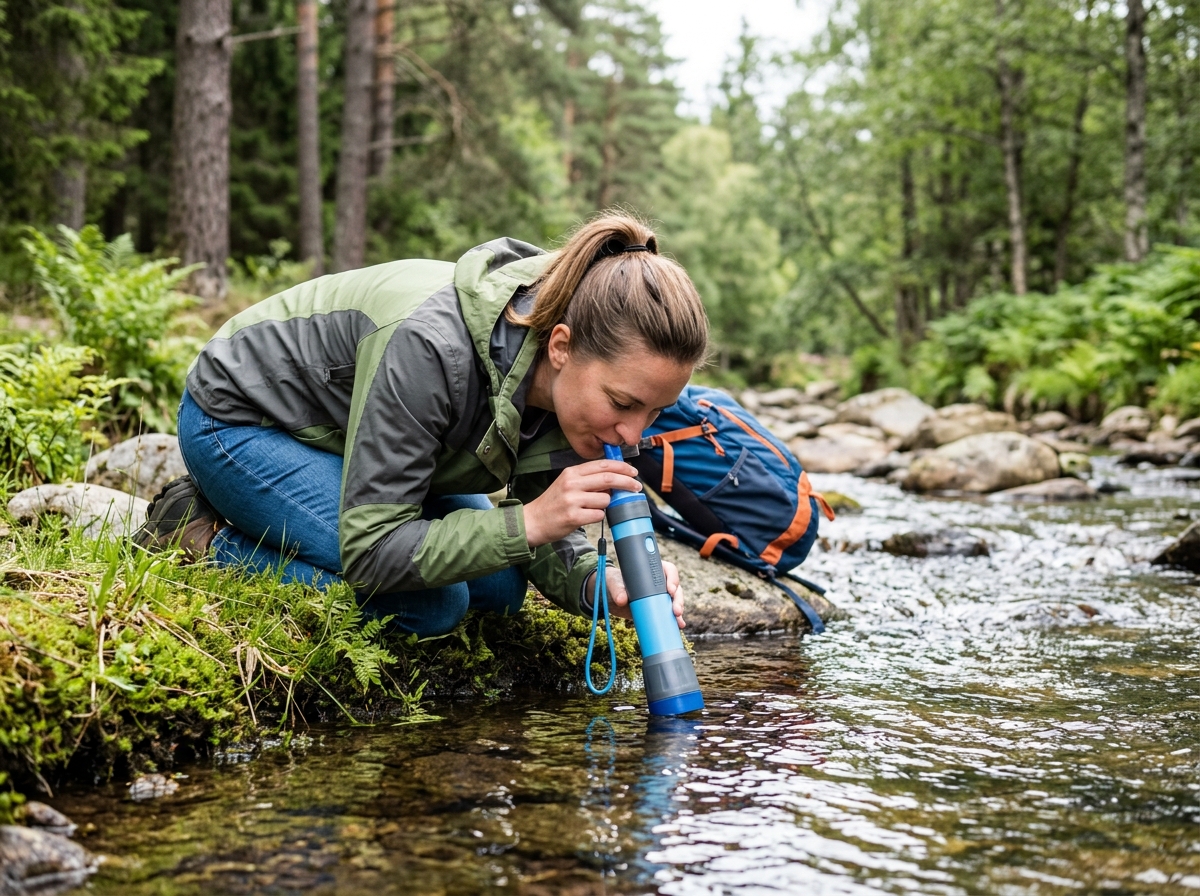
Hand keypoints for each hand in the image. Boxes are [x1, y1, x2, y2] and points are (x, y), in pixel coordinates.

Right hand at [523, 458, 640, 547]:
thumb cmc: (552, 503)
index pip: (602, 465)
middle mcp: (572, 483)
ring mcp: (572, 500)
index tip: (633, 471)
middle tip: (636, 486)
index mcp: (571, 472)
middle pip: (609, 478)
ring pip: (605, 499)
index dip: (621, 467)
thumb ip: (588, 480)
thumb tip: (614, 480)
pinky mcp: (574, 516)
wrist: (532, 521)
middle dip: (627, 482)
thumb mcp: (567, 484)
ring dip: (606, 504)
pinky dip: (598, 516)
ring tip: (592, 508)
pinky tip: (586, 517)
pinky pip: (599, 514)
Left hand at [589, 560, 685, 629]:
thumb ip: (617, 589)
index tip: (670, 590)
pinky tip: (679, 625)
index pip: (669, 570)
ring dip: (679, 610)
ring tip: (678, 621)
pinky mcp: (657, 609)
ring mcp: (659, 596)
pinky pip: (669, 614)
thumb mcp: (613, 582)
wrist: (609, 597)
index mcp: (652, 570)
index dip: (673, 579)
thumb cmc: (613, 583)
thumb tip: (622, 600)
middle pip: (676, 588)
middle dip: (678, 599)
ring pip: (675, 601)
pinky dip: (675, 620)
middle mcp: (659, 583)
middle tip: (676, 610)